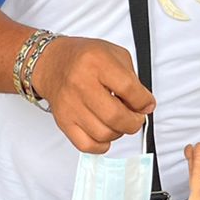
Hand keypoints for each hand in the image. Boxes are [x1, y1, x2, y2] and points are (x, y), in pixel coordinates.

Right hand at [30, 36, 155, 154]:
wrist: (53, 63)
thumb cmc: (84, 59)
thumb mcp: (114, 55)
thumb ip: (132, 79)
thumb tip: (144, 106)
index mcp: (97, 62)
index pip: (129, 89)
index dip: (144, 102)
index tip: (146, 104)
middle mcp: (81, 83)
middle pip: (116, 116)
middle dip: (134, 122)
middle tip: (135, 118)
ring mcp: (71, 105)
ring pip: (104, 134)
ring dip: (119, 132)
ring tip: (119, 123)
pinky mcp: (63, 121)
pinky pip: (86, 145)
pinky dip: (101, 145)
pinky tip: (105, 133)